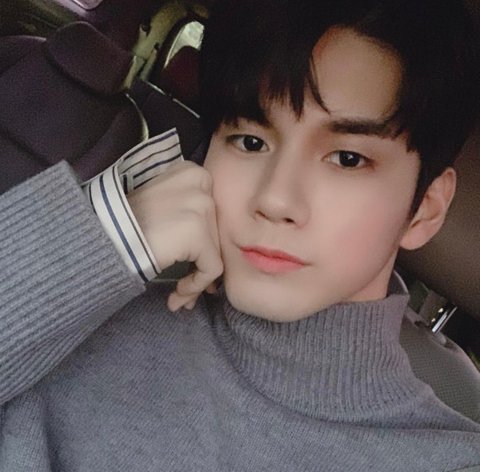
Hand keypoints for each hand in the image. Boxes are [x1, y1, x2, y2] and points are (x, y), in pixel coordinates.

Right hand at [127, 161, 222, 310]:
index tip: (189, 263)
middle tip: (182, 288)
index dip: (203, 244)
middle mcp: (202, 183)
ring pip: (214, 254)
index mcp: (192, 172)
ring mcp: (202, 206)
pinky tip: (176, 297)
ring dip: (196, 281)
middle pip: (214, 236)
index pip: (211, 216)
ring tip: (177, 297)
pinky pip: (211, 269)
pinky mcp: (198, 232)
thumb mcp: (161, 206)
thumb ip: (188, 219)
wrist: (101, 235)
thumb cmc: (125, 224)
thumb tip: (206, 252)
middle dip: (199, 266)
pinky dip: (195, 286)